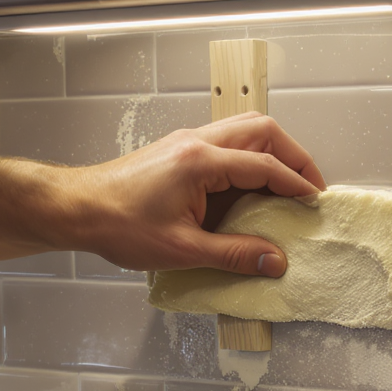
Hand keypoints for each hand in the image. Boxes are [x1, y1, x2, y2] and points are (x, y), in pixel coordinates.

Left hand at [69, 112, 326, 276]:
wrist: (76, 208)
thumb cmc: (119, 225)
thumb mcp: (181, 250)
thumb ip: (234, 255)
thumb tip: (275, 261)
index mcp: (200, 162)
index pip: (264, 166)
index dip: (296, 184)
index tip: (315, 204)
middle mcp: (197, 141)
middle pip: (263, 130)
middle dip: (295, 156)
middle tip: (310, 188)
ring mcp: (189, 141)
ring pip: (248, 128)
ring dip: (275, 151)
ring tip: (290, 183)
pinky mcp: (182, 149)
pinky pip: (231, 140)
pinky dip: (254, 155)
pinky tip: (257, 184)